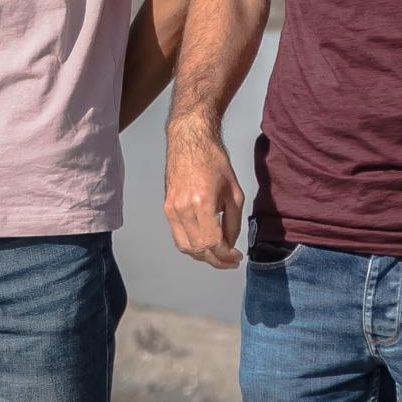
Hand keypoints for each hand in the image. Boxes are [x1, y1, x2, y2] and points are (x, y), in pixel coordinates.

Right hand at [164, 120, 244, 269]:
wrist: (190, 140)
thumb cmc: (213, 159)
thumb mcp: (234, 191)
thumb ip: (234, 221)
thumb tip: (230, 243)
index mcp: (202, 203)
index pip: (212, 243)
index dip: (226, 255)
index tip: (235, 258)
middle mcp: (183, 208)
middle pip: (198, 249)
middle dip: (216, 260)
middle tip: (230, 260)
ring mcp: (171, 209)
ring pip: (185, 247)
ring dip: (203, 256)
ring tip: (218, 255)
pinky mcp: (166, 208)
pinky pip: (177, 236)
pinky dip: (191, 245)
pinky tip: (204, 244)